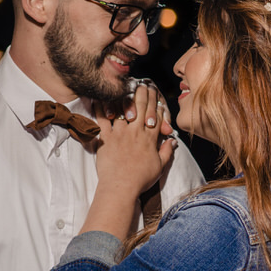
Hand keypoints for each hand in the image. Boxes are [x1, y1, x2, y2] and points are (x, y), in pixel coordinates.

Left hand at [94, 83, 175, 198]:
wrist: (122, 187)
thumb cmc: (141, 179)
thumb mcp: (160, 166)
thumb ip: (167, 151)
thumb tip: (173, 141)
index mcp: (150, 138)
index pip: (155, 115)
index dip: (155, 102)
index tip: (154, 92)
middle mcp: (136, 132)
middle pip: (141, 107)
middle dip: (142, 93)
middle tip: (141, 83)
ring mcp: (120, 134)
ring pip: (122, 109)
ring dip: (122, 96)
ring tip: (122, 85)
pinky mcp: (105, 138)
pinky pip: (102, 120)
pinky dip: (99, 108)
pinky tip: (98, 98)